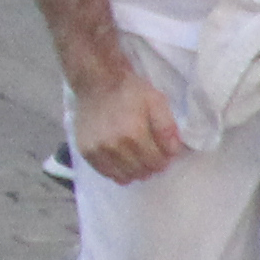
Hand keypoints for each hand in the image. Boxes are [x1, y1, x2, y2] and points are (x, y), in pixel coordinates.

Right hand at [69, 64, 183, 184]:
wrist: (97, 82)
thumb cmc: (129, 91)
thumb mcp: (156, 101)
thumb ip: (167, 127)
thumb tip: (173, 152)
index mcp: (134, 133)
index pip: (156, 163)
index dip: (164, 160)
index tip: (164, 153)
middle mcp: (114, 146)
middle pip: (141, 172)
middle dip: (150, 166)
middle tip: (151, 156)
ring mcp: (98, 151)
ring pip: (124, 177)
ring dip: (135, 171)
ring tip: (137, 159)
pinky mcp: (86, 152)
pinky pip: (106, 173)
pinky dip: (117, 171)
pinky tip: (122, 160)